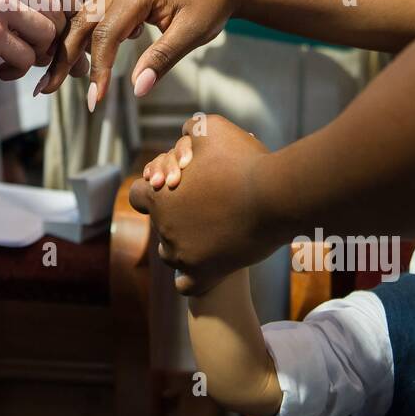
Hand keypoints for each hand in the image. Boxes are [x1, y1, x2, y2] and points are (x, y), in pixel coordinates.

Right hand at [35, 0, 243, 109]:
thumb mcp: (192, 33)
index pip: (105, 35)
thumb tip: (137, 90)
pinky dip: (77, 40)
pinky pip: (89, 20)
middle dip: (62, 59)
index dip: (98, 70)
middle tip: (45, 91)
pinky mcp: (118, 2)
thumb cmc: (210, 5)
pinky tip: (75, 64)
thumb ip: (163, 58)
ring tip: (51, 79)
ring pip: (79, 22)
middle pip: (80, 25)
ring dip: (64, 50)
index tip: (94, 100)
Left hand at [129, 114, 274, 295]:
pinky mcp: (204, 276)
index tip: (172, 187)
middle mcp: (164, 228)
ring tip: (207, 235)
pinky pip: (186, 285)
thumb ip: (192, 130)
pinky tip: (208, 265)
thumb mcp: (213, 129)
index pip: (138, 195)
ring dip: (182, 247)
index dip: (154, 189)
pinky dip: (192, 278)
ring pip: (170, 256)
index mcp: (159, 196)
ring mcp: (182, 255)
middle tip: (201, 208)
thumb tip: (186, 133)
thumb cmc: (244, 160)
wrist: (275, 197)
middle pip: (159, 226)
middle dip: (174, 218)